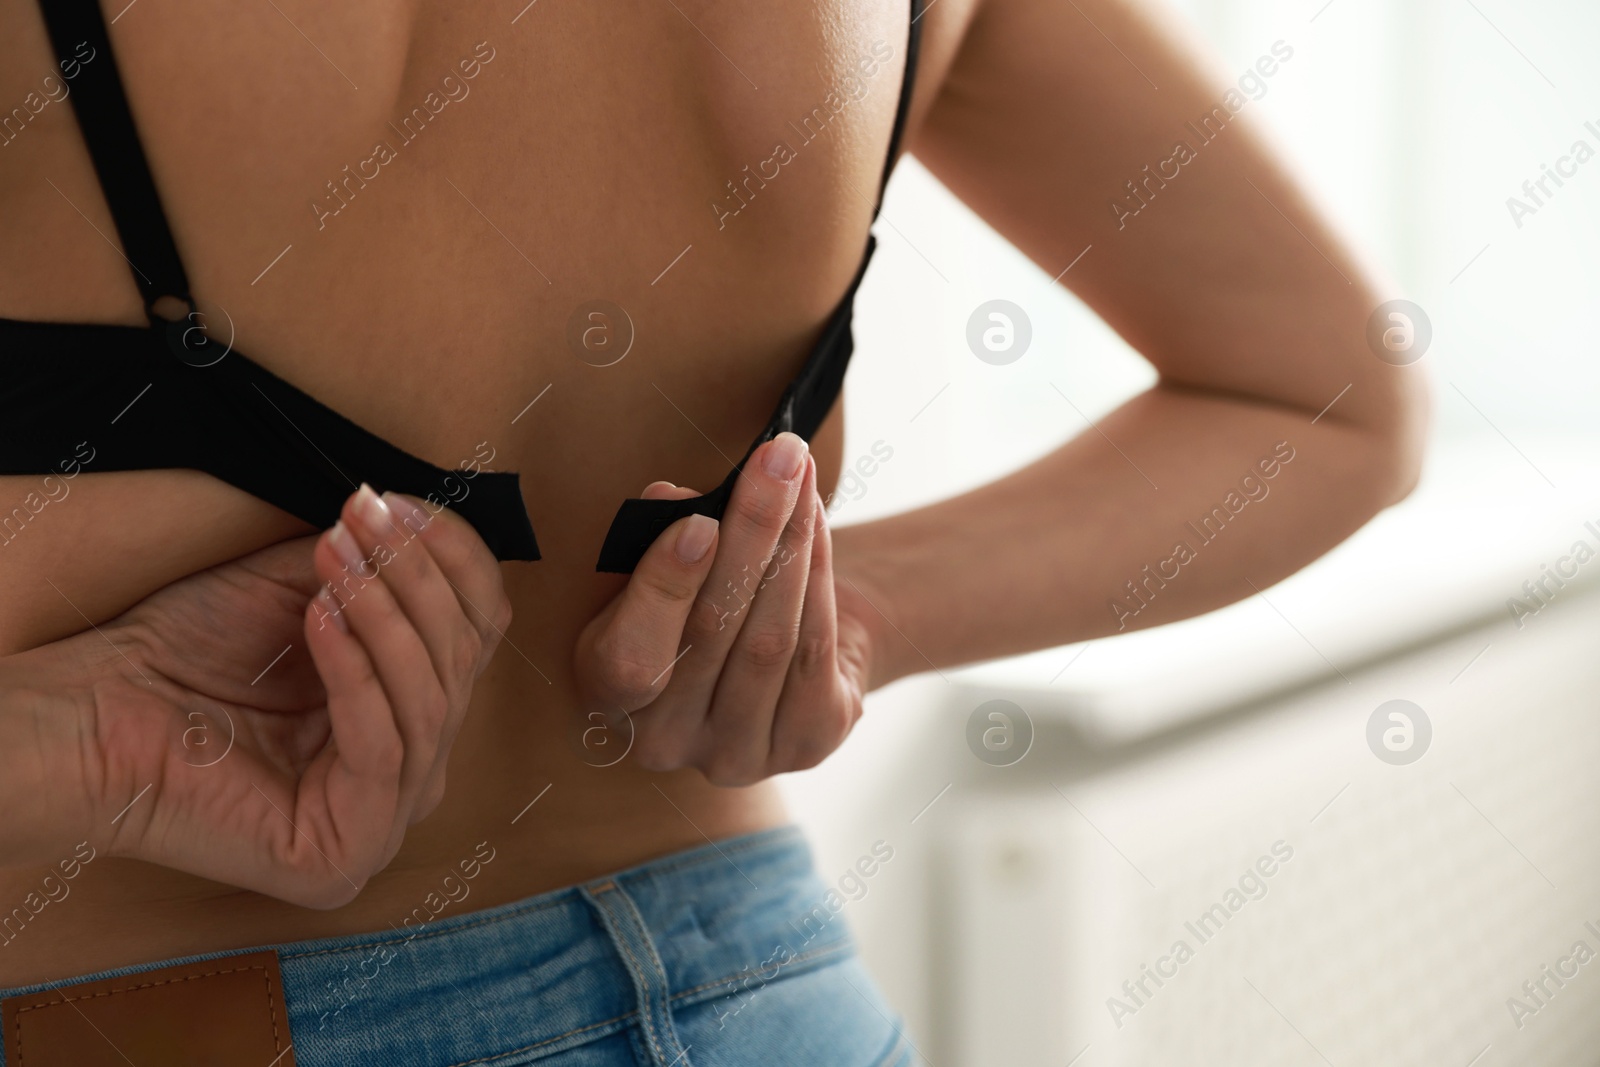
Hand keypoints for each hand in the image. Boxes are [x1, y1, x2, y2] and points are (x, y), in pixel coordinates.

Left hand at [29, 486, 509, 907]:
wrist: (88, 719)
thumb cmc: (182, 659)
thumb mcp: (301, 590)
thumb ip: (373, 567)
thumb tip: (417, 520)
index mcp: (409, 715)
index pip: (477, 632)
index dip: (454, 559)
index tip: (402, 502)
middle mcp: (410, 772)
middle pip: (462, 663)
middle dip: (416, 578)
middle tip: (367, 519)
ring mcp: (384, 822)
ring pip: (430, 702)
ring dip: (388, 614)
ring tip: (338, 559)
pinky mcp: (345, 854)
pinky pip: (380, 749)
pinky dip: (357, 673)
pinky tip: (323, 618)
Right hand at [573, 432, 875, 785]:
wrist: (768, 647)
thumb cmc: (692, 599)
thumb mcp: (650, 572)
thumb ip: (651, 546)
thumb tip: (678, 500)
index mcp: (605, 701)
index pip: (630, 658)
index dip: (663, 591)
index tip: (700, 522)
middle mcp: (663, 742)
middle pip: (714, 632)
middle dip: (751, 531)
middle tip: (775, 457)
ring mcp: (737, 753)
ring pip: (771, 639)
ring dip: (791, 542)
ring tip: (797, 470)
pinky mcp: (805, 742)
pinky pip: (816, 648)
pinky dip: (819, 572)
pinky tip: (816, 517)